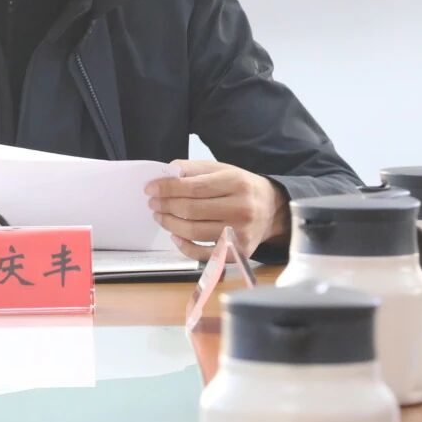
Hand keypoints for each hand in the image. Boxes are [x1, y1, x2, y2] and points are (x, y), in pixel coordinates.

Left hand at [144, 160, 289, 259]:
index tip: (150, 188)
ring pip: (194, 231)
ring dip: (170, 224)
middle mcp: (240, 208)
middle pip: (191, 210)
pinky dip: (184, 246)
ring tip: (160, 216)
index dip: (168, 188)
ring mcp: (240, 232)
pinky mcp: (238, 251)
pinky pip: (203, 253)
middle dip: (165, 206)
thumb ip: (194, 169)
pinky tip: (175, 235)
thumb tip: (166, 173)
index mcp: (235, 182)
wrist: (272, 210)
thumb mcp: (221, 169)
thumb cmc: (240, 187)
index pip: (193, 186)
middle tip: (153, 203)